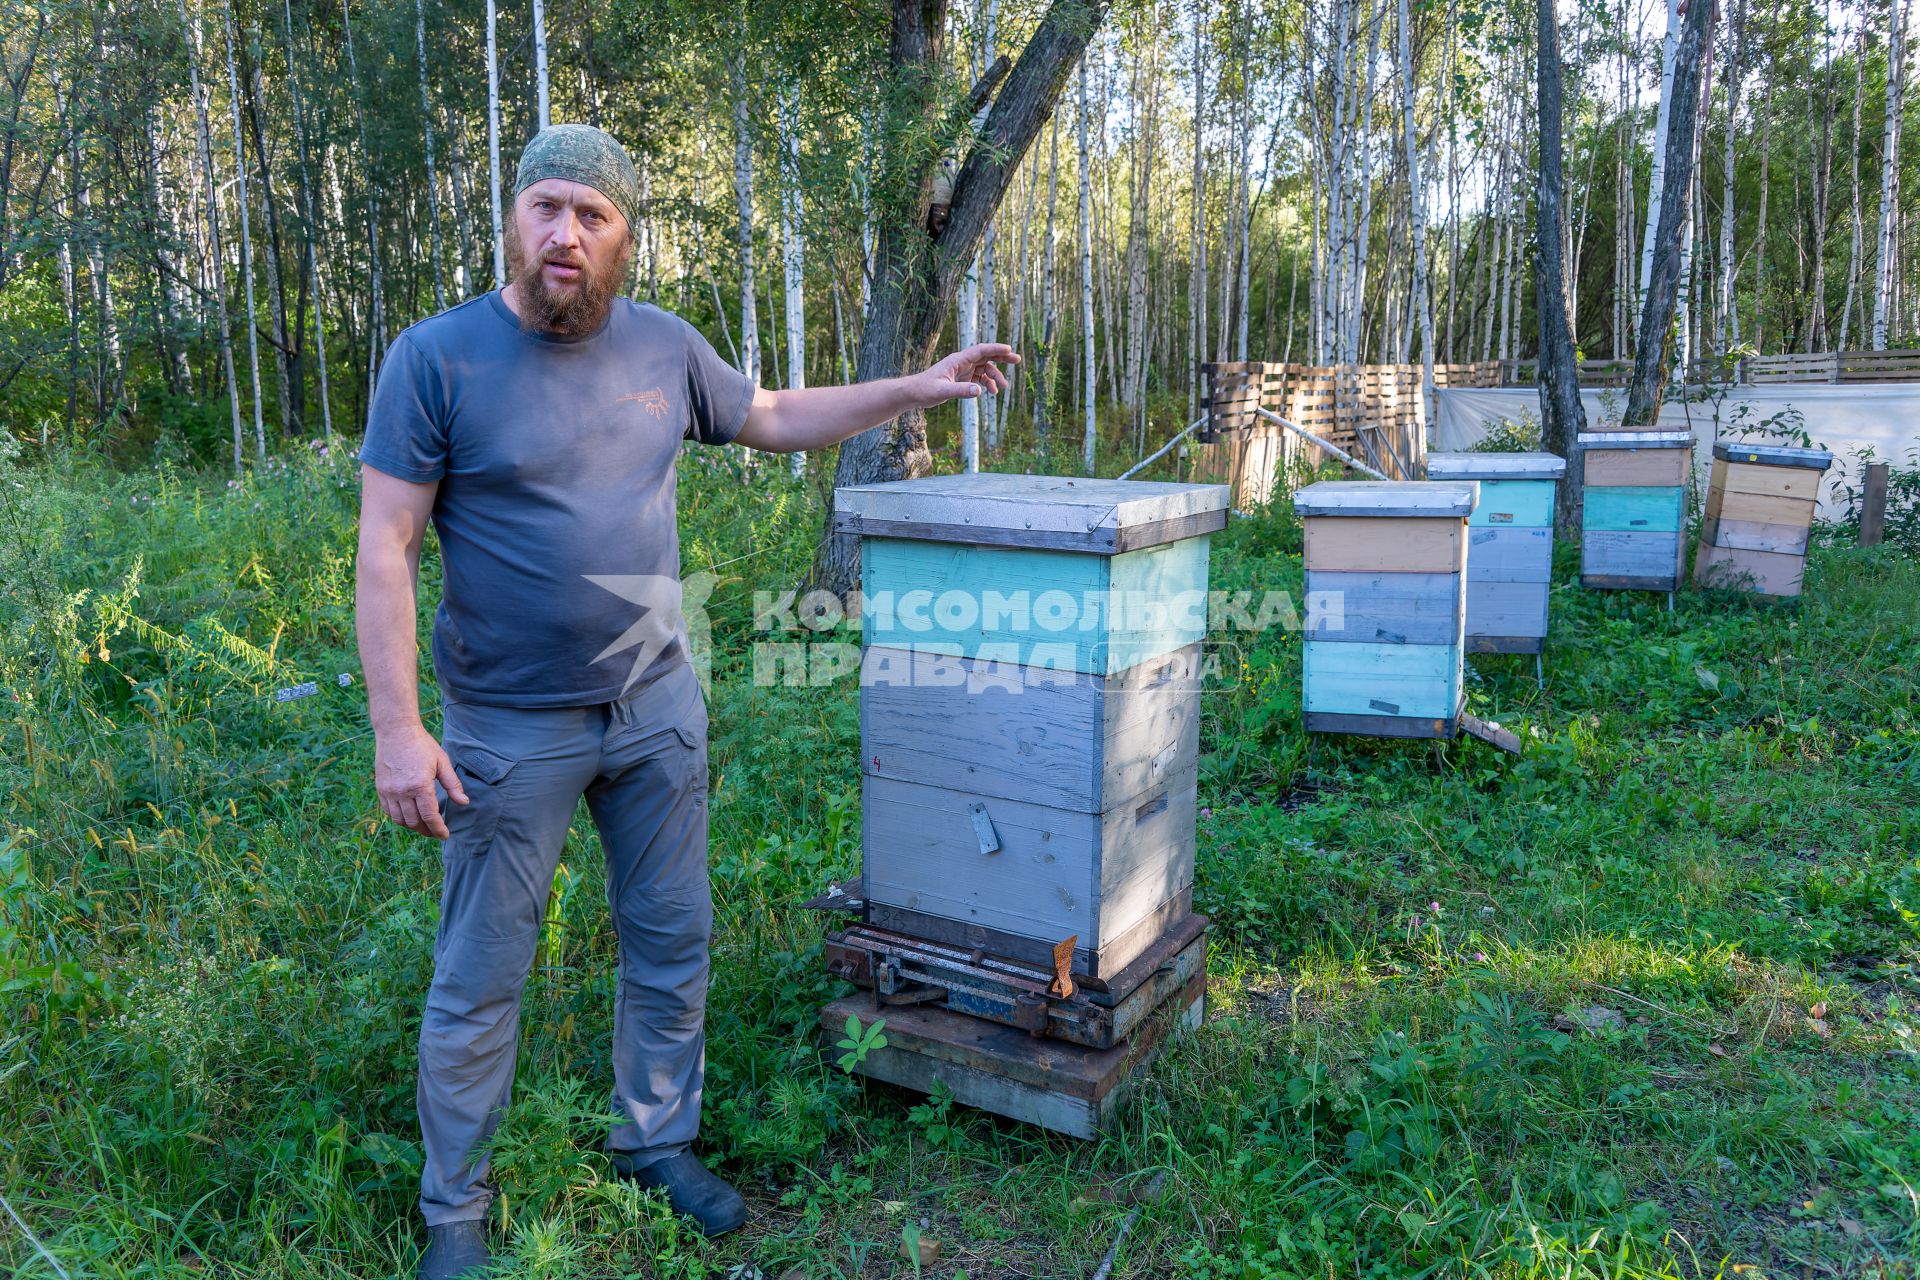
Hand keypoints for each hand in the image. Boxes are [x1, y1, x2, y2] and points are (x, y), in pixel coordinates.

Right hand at [374, 722, 467, 838]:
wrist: (396, 732)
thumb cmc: (422, 745)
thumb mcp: (442, 762)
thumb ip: (453, 785)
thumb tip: (464, 802)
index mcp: (420, 785)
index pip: (430, 816)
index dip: (439, 829)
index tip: (445, 835)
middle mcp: (402, 791)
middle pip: (415, 822)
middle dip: (427, 830)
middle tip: (436, 832)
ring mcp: (389, 791)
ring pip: (400, 820)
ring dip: (413, 826)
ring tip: (424, 826)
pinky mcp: (381, 789)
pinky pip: (389, 811)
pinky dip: (399, 818)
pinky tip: (409, 816)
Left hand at [910, 343, 1019, 407]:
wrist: (914, 393)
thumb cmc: (925, 390)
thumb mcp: (943, 392)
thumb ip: (961, 391)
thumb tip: (979, 390)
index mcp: (958, 360)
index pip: (980, 350)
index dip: (995, 349)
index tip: (1009, 349)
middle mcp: (962, 362)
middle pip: (986, 356)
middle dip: (1002, 357)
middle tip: (1018, 360)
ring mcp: (962, 370)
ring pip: (984, 368)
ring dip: (995, 376)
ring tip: (1003, 388)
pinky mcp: (961, 378)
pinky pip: (979, 378)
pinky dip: (986, 383)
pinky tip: (991, 392)